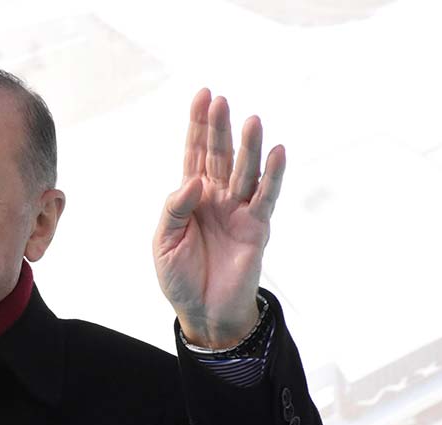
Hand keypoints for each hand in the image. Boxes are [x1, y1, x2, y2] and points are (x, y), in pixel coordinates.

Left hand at [153, 89, 283, 347]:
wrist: (203, 312)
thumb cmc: (180, 277)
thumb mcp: (163, 243)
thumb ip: (174, 210)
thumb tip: (193, 182)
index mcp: (190, 197)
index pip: (194, 154)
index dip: (197, 126)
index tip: (202, 96)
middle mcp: (216, 197)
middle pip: (218, 155)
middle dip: (218, 129)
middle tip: (220, 100)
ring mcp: (238, 210)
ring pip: (244, 171)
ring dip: (248, 146)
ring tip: (250, 120)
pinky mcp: (256, 228)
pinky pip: (265, 198)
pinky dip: (272, 176)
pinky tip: (277, 152)